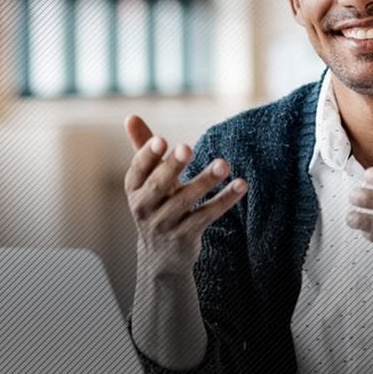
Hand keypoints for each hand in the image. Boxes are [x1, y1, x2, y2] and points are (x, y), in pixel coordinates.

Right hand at [124, 115, 247, 272]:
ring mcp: (165, 224)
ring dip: (205, 181)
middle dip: (172, 166)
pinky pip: (206, 216)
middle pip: (158, 186)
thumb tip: (131, 116)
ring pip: (185, 201)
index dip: (147, 156)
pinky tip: (241, 185)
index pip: (138, 170)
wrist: (161, 257)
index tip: (162, 140)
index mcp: (135, 189)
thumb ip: (144, 149)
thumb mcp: (148, 180)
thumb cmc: (157, 205)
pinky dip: (224, 200)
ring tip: (224, 163)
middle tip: (188, 147)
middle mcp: (145, 208)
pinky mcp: (186, 237)